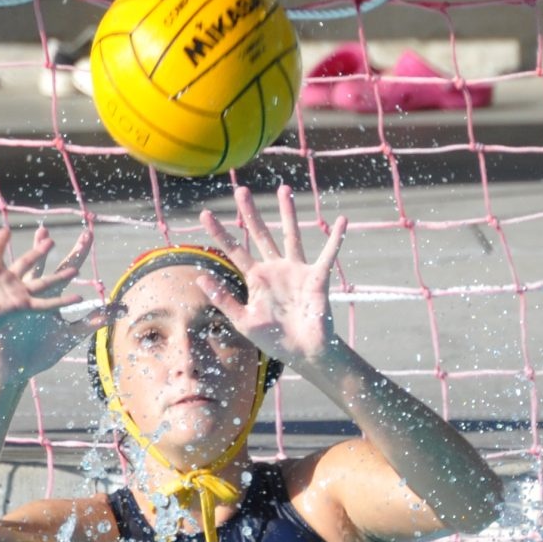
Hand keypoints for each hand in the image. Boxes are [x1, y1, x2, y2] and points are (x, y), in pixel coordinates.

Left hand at [0, 223, 96, 362]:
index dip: (1, 240)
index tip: (7, 230)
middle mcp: (3, 281)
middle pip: (24, 262)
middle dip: (37, 251)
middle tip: (49, 237)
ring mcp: (14, 294)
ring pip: (41, 280)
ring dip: (57, 273)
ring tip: (74, 264)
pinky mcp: (21, 307)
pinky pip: (45, 303)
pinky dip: (61, 301)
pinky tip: (78, 296)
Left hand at [198, 184, 346, 375]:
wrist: (305, 352)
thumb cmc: (275, 339)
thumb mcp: (244, 320)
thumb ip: (224, 299)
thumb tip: (200, 278)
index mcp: (256, 279)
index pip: (235, 251)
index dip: (220, 233)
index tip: (205, 215)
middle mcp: (275, 269)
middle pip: (260, 235)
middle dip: (250, 213)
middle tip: (240, 190)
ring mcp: (296, 270)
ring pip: (291, 235)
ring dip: (288, 213)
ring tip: (284, 188)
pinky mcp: (317, 277)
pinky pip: (328, 254)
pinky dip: (336, 238)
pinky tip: (341, 220)